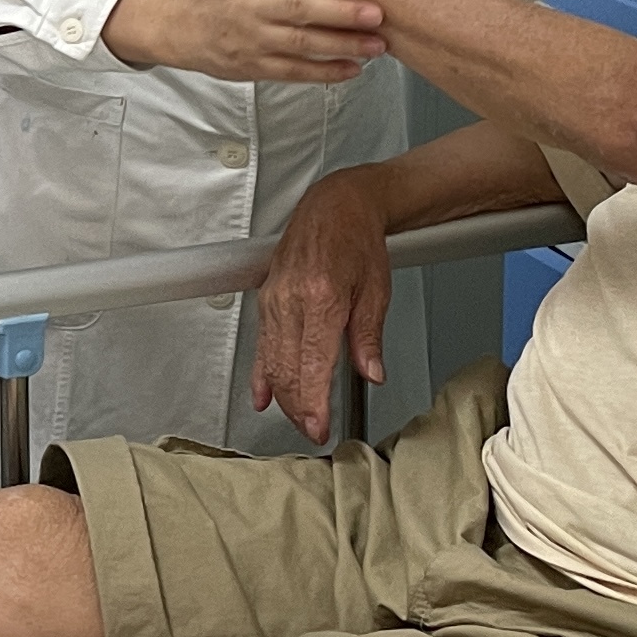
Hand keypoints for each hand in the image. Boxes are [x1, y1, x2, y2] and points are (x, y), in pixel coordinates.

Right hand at [105, 0, 383, 83]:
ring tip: (378, 44)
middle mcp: (253, 2)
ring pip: (303, 43)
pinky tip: (354, 68)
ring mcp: (254, 37)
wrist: (183, 26)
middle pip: (300, 7)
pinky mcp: (256, 65)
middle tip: (377, 12)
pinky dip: (326, 71)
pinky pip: (296, 70)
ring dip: (343, 45)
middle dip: (341, 12)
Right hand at [254, 168, 391, 444]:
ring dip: (282, 396)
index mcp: (321, 297)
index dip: (314, 403)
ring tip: (298, 418)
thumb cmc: (357, 241)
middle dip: (297, 408)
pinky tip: (261, 396)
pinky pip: (260, 344)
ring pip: (270, 361)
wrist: (334, 206)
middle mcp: (291, 299)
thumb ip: (369, 337)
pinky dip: (260, 374)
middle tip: (313, 430)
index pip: (311, 364)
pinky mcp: (266, 300)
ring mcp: (274, 299)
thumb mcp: (376, 290)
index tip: (319, 427)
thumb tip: (371, 373)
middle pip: (285, 369)